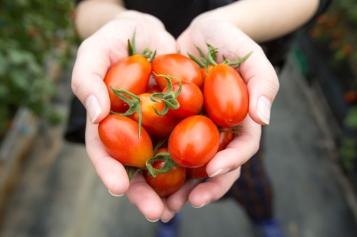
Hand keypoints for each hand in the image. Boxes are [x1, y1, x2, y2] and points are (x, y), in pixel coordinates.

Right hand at [72, 11, 176, 220]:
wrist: (148, 31)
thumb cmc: (114, 40)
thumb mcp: (93, 52)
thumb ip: (88, 81)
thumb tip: (96, 115)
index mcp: (108, 123)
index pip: (104, 152)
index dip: (109, 171)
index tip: (119, 188)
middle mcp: (132, 131)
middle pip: (136, 168)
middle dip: (145, 193)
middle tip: (157, 213)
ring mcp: (157, 127)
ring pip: (164, 163)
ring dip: (173, 188)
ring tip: (182, 206)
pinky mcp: (182, 119)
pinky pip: (189, 141)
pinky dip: (196, 161)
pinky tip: (206, 176)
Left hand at [164, 16, 278, 213]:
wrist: (200, 33)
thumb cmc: (229, 42)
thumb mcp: (251, 56)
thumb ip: (263, 84)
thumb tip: (264, 118)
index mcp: (239, 122)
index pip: (241, 148)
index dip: (230, 162)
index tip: (212, 170)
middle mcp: (217, 131)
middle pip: (214, 166)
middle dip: (204, 188)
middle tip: (188, 202)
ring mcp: (194, 129)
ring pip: (188, 164)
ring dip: (177, 187)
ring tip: (164, 205)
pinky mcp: (171, 123)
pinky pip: (163, 145)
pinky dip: (155, 164)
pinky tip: (143, 177)